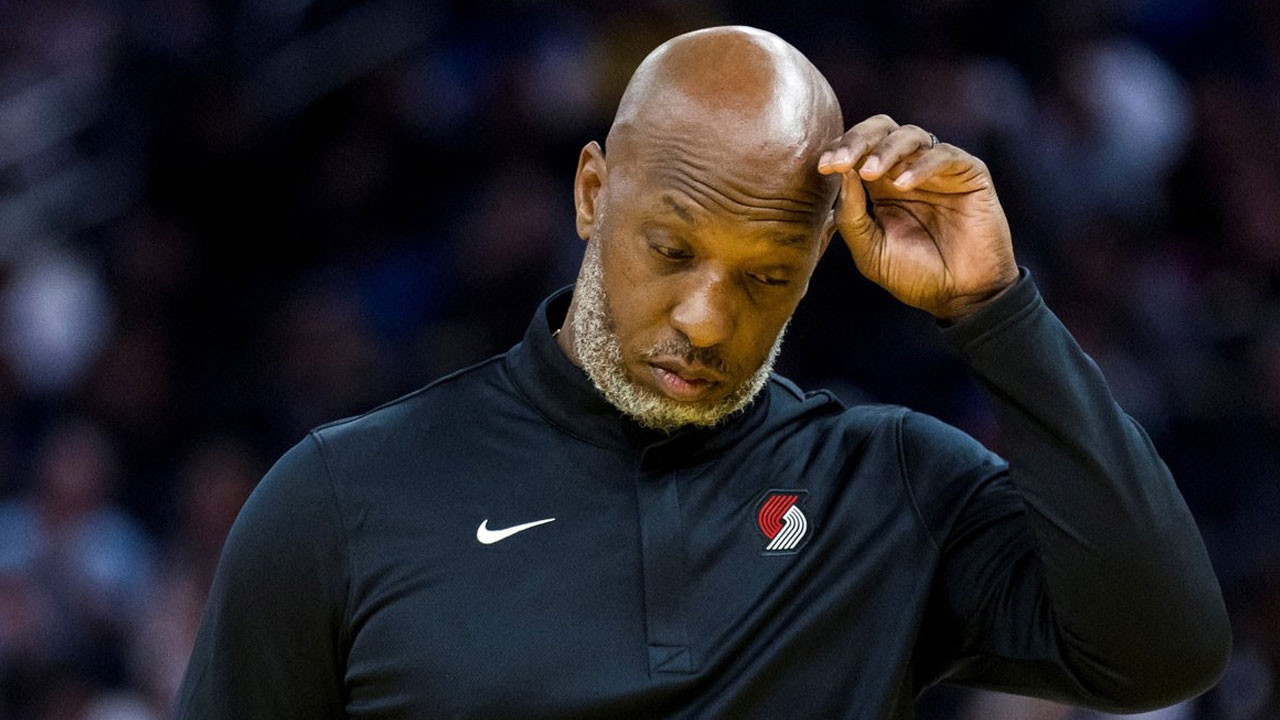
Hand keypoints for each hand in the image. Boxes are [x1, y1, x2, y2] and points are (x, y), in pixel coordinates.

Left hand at [818, 115, 1018, 320]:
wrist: (961, 296)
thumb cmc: (915, 276)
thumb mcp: (870, 251)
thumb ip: (852, 216)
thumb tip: (841, 174)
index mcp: (881, 185)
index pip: (858, 150)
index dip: (840, 151)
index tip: (823, 168)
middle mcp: (908, 170)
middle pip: (881, 129)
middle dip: (857, 140)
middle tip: (841, 161)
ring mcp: (939, 170)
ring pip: (911, 135)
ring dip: (886, 149)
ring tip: (870, 172)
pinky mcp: (969, 173)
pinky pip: (944, 155)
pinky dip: (921, 166)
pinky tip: (903, 185)